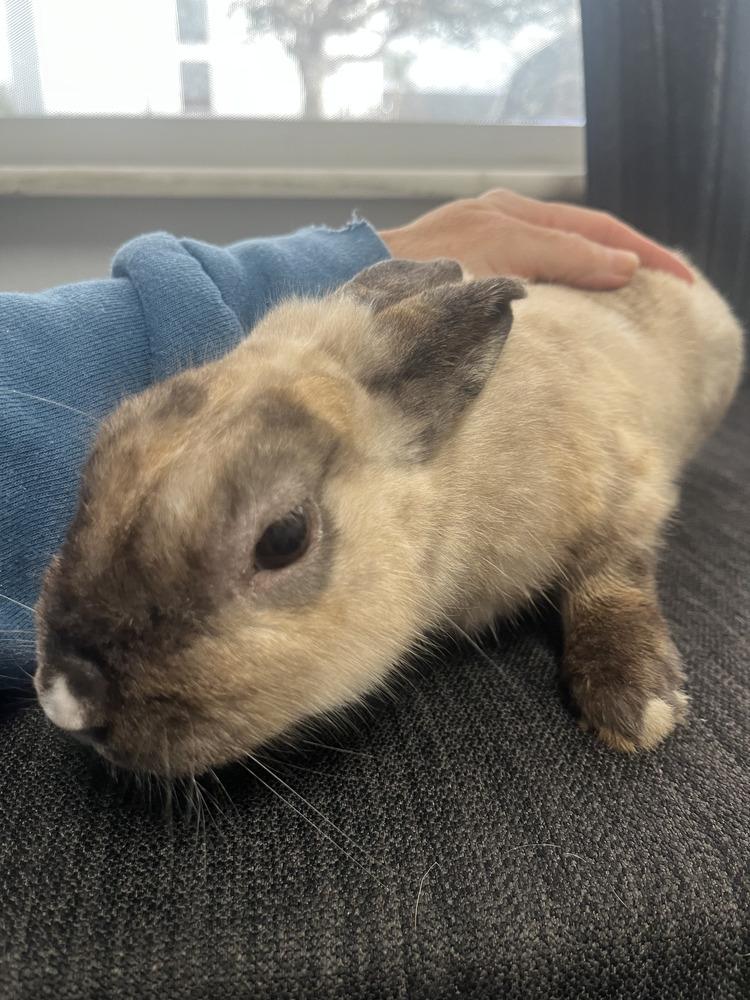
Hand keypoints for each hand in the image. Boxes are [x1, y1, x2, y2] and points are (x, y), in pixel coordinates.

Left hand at [379, 189, 692, 289]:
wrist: (349, 296)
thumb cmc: (415, 281)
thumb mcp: (499, 262)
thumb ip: (562, 258)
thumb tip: (623, 265)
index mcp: (508, 216)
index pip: (594, 230)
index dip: (641, 255)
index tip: (680, 283)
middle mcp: (497, 222)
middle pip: (581, 235)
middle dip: (628, 259)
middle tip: (671, 289)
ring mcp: (481, 245)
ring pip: (556, 254)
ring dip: (596, 273)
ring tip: (631, 300)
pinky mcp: (465, 274)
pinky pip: (529, 272)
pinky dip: (561, 285)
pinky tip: (570, 306)